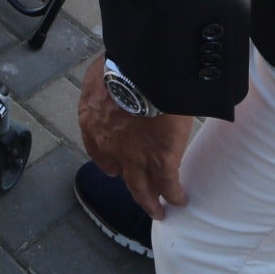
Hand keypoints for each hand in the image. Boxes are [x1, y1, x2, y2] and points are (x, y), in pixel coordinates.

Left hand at [78, 55, 192, 220]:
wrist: (143, 72)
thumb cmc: (122, 62)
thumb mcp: (102, 71)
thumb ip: (106, 82)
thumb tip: (116, 75)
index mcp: (94, 121)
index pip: (97, 148)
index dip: (107, 160)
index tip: (114, 167)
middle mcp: (110, 145)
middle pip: (120, 173)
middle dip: (131, 187)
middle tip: (140, 197)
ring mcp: (135, 156)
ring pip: (142, 188)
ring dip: (150, 202)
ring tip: (159, 211)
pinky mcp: (161, 159)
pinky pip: (168, 184)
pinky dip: (174, 194)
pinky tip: (180, 200)